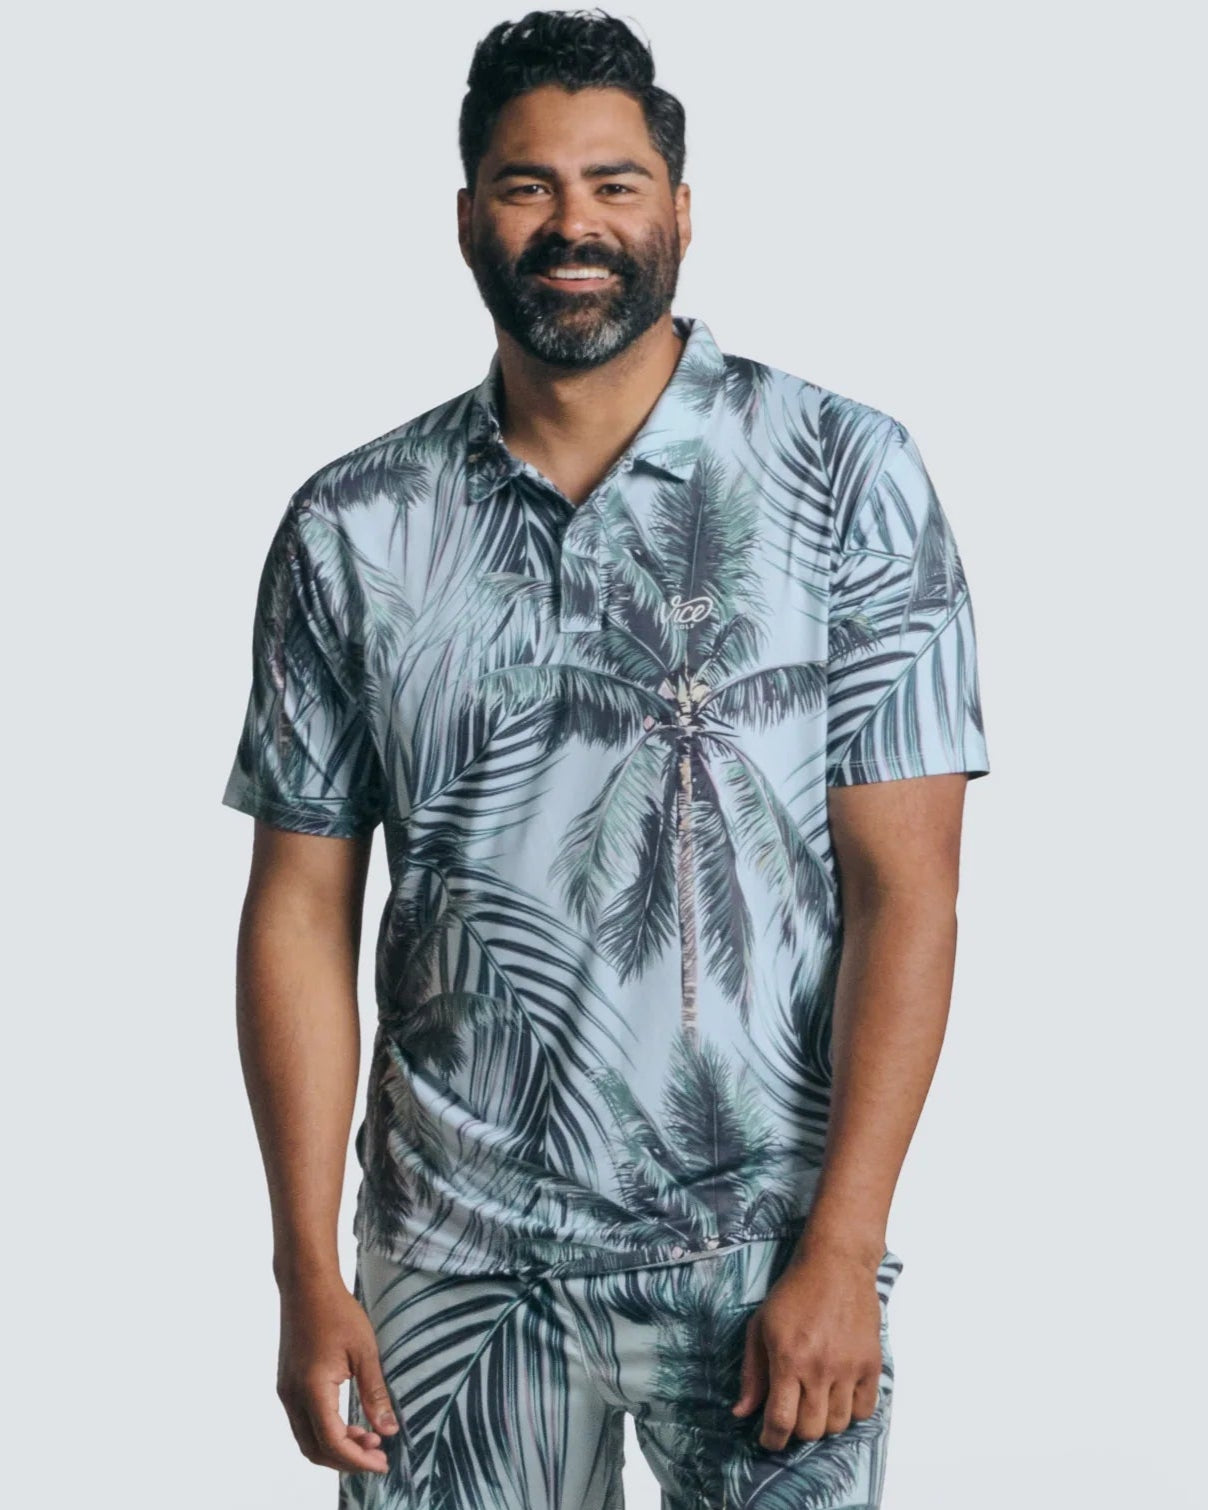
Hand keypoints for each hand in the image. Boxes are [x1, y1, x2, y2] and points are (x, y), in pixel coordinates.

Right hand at [275, 1272, 400, 1474]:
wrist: (306, 1285)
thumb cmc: (337, 1312)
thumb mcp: (364, 1351)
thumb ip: (375, 1394)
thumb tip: (388, 1430)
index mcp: (312, 1389)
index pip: (332, 1442)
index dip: (357, 1459)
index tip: (382, 1462)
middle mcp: (292, 1396)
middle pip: (315, 1449)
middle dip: (346, 1460)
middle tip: (378, 1456)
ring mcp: (286, 1391)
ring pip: (307, 1439)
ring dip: (336, 1447)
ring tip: (368, 1440)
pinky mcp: (288, 1385)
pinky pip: (304, 1422)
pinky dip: (325, 1432)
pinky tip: (350, 1423)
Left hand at [731, 1236, 883, 1450]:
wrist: (835, 1264)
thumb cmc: (793, 1293)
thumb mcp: (760, 1326)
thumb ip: (752, 1373)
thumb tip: (741, 1413)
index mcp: (787, 1359)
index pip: (780, 1420)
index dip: (771, 1439)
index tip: (768, 1440)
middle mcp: (819, 1368)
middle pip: (810, 1430)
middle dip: (796, 1432)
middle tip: (791, 1416)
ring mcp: (848, 1367)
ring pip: (837, 1425)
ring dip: (823, 1423)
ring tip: (814, 1404)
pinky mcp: (872, 1364)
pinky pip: (865, 1410)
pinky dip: (851, 1412)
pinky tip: (839, 1396)